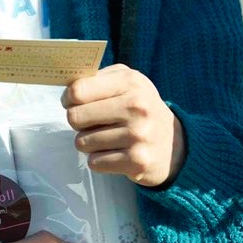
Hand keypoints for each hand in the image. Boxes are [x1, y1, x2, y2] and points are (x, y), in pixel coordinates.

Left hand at [62, 63, 187, 186]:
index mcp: (130, 83)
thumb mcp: (128, 83)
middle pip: (75, 117)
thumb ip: (98, 79)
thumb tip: (66, 89)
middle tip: (91, 123)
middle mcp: (136, 107)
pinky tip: (115, 154)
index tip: (72, 103)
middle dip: (78, 122)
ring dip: (89, 143)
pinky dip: (99, 160)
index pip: (78, 91)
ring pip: (82, 142)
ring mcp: (137, 135)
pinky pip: (94, 162)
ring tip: (107, 139)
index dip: (68, 99)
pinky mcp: (136, 161)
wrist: (175, 144)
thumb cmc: (141, 109)